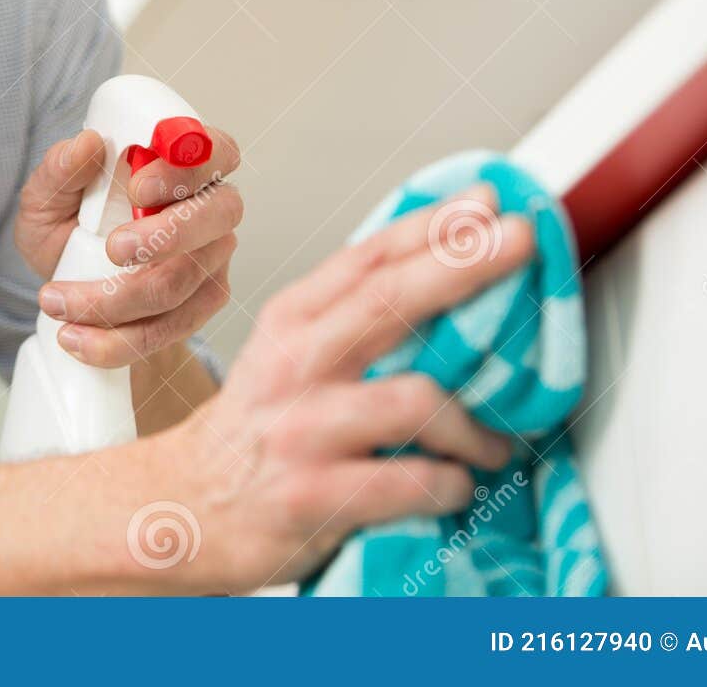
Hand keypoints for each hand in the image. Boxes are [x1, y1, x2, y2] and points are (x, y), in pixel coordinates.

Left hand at [12, 126, 242, 366]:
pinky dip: (118, 341)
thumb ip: (60, 169)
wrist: (70, 287)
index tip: (139, 186)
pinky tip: (78, 338)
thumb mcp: (47, 196)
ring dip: (116, 300)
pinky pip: (170, 330)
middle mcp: (209, 208)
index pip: (213, 149)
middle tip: (113, 250)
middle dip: (167, 236)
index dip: (184, 169)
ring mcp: (210, 260)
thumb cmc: (66, 227)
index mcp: (183, 163)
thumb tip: (87, 144)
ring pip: (183, 283)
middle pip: (218, 217)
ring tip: (58, 301)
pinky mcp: (198, 306)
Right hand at [144, 184, 531, 592]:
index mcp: (293, 321)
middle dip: (464, 262)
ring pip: (413, 399)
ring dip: (473, 423)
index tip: (488, 201)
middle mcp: (294, 364)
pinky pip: (410, 483)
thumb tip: (450, 272)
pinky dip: (449, 484)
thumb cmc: (258, 427)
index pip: (369, 259)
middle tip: (523, 241)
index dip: (433, 225)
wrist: (183, 505)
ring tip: (493, 442)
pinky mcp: (312, 496)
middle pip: (389, 300)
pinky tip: (453, 486)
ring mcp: (301, 430)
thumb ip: (353, 317)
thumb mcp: (289, 353)